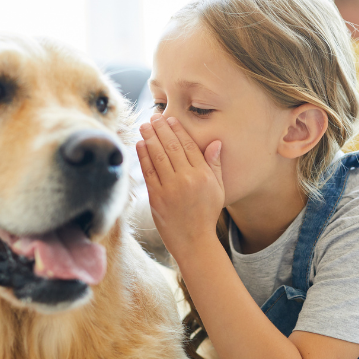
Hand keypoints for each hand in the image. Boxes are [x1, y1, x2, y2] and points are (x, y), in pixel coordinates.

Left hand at [136, 115, 223, 260]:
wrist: (194, 241)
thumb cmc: (207, 214)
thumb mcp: (218, 189)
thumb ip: (215, 165)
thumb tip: (215, 142)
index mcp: (203, 175)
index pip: (189, 146)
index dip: (178, 131)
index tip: (170, 119)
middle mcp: (187, 179)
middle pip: (171, 148)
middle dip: (161, 129)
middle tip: (153, 117)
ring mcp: (170, 188)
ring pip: (158, 157)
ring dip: (150, 138)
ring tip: (144, 126)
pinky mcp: (157, 198)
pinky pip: (148, 172)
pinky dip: (143, 157)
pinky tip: (140, 145)